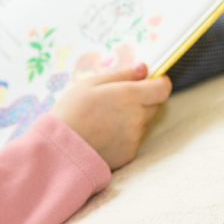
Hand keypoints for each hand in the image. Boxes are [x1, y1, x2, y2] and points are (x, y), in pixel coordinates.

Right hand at [49, 64, 171, 169]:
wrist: (61, 149)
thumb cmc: (71, 111)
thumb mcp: (90, 83)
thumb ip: (121, 74)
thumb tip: (144, 68)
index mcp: (130, 96)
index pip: (162, 88)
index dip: (158, 83)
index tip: (149, 81)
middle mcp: (137, 118)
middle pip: (154, 105)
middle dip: (142, 100)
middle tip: (116, 100)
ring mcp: (135, 138)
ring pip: (142, 123)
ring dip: (131, 118)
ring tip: (103, 120)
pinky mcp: (129, 155)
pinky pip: (133, 140)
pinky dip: (123, 136)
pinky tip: (102, 135)